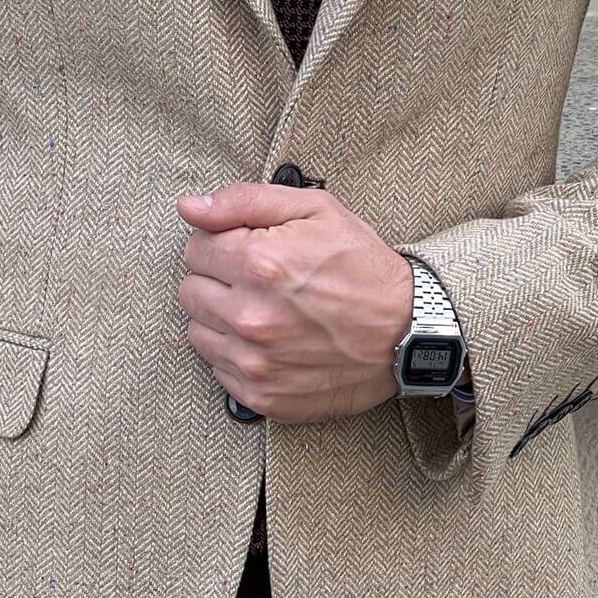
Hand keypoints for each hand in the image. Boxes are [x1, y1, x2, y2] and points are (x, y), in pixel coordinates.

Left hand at [175, 181, 413, 422]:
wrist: (409, 332)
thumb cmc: (363, 266)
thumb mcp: (315, 210)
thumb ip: (244, 201)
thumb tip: (189, 207)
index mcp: (260, 263)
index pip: (196, 247)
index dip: (222, 243)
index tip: (251, 250)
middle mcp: (251, 316)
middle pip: (190, 291)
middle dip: (218, 279)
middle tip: (259, 281)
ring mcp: (255, 361)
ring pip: (197, 332)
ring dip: (222, 318)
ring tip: (265, 311)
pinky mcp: (262, 395)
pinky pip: (217, 369)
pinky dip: (236, 354)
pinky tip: (270, 341)